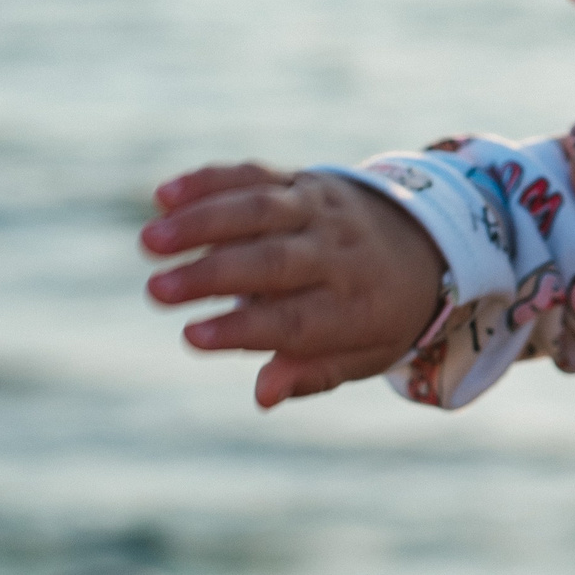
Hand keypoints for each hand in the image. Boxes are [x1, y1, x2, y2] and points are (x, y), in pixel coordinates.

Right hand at [142, 162, 445, 408]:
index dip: (244, 329)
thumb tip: (262, 398)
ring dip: (202, 221)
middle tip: (156, 291)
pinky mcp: (302, 180)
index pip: (296, 320)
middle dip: (213, 274)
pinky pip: (255, 175)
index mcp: (355, 306)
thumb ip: (311, 374)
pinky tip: (162, 195)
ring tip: (148, 241)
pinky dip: (209, 181)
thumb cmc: (378, 314)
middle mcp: (338, 252)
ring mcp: (319, 210)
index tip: (192, 336)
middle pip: (274, 261)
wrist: (425, 242)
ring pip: (260, 208)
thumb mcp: (363, 355)